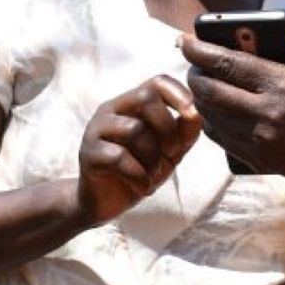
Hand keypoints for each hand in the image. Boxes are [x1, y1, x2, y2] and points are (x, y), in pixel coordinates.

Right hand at [75, 76, 201, 225]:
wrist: (107, 202)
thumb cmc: (140, 170)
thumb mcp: (170, 151)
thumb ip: (185, 131)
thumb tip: (195, 113)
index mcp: (133, 104)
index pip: (158, 82)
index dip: (179, 93)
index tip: (193, 114)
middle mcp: (112, 109)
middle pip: (145, 97)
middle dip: (167, 128)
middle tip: (171, 154)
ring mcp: (96, 129)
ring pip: (134, 128)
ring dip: (153, 157)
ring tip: (153, 175)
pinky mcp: (88, 153)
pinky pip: (119, 157)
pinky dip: (139, 176)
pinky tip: (143, 187)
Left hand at [181, 6, 284, 213]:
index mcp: (282, 83)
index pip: (226, 62)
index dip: (199, 50)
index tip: (184, 40)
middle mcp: (267, 113)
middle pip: (211, 91)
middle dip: (193, 75)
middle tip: (191, 64)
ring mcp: (262, 141)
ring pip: (213, 117)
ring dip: (200, 99)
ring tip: (200, 86)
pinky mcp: (261, 161)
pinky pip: (223, 141)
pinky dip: (212, 124)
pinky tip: (214, 113)